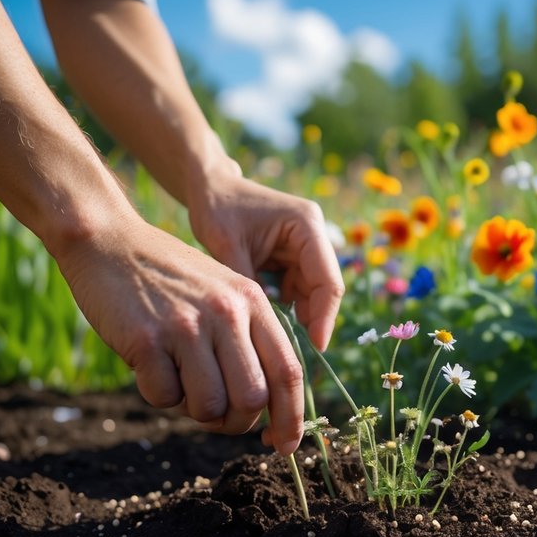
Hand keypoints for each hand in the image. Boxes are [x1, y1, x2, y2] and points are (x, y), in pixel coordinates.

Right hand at [53, 213, 304, 452]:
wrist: (108, 240)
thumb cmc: (169, 277)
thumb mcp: (224, 294)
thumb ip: (248, 340)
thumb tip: (265, 407)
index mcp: (253, 302)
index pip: (289, 372)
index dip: (291, 418)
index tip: (284, 446)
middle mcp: (227, 313)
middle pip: (252, 398)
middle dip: (236, 421)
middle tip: (216, 416)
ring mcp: (187, 325)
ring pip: (209, 405)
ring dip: (193, 410)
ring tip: (178, 380)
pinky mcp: (147, 339)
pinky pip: (164, 397)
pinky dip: (158, 394)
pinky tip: (149, 365)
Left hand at [188, 173, 343, 352]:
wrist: (208, 188)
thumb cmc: (217, 208)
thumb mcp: (228, 247)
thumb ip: (249, 286)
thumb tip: (264, 329)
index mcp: (306, 225)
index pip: (328, 279)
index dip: (325, 315)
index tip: (316, 346)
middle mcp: (313, 235)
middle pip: (324, 288)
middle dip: (312, 318)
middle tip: (292, 348)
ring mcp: (305, 246)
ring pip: (311, 292)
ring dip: (297, 313)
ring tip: (274, 333)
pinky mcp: (293, 256)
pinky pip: (296, 288)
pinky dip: (284, 305)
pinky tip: (267, 316)